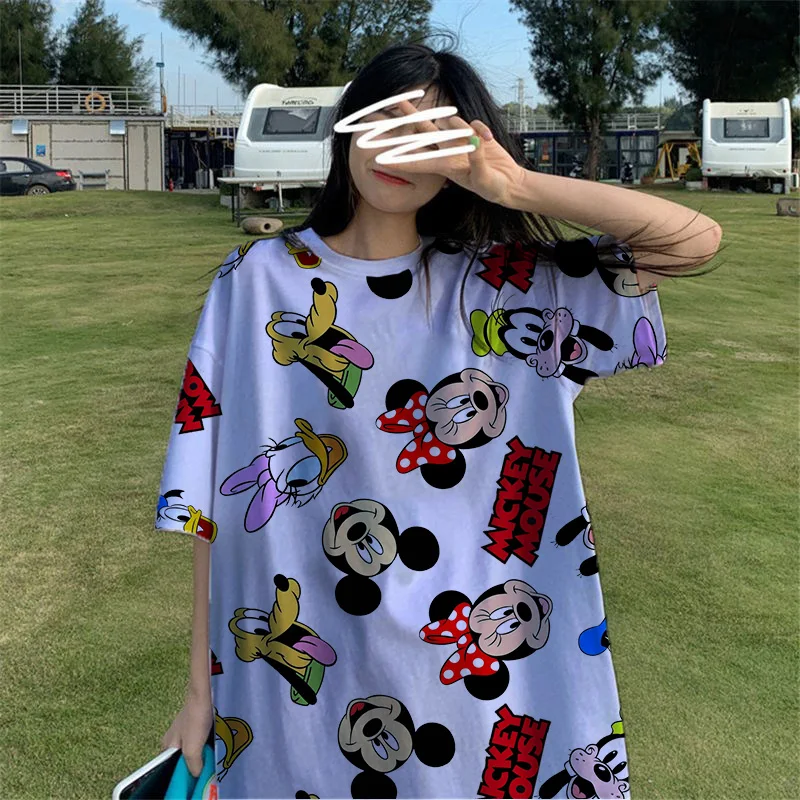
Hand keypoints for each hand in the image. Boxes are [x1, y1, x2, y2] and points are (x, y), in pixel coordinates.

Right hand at [160, 690, 213, 777]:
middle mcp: (171, 740)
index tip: (194, 773)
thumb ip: (193, 765)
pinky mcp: (192, 724)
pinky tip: (210, 744)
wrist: (203, 696)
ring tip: (208, 755)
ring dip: (199, 753)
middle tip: (203, 764)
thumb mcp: (191, 749)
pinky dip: (203, 744)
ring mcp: (182, 731)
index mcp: (166, 747)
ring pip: (190, 749)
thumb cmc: (195, 721)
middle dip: (192, 762)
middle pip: (181, 758)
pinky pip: (196, 740)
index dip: (182, 772)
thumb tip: (197, 774)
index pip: (171, 767)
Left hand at [369, 98, 526, 206]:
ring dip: (453, 124)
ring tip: (465, 133)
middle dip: (408, 116)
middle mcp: (448, 152)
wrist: (507, 183)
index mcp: (446, 166)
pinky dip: (480, 129)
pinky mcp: (474, 134)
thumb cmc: (493, 187)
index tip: (380, 158)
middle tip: (394, 102)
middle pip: (424, 130)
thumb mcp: (485, 178)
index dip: (400, 159)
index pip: (419, 161)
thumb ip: (478, 159)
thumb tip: (473, 139)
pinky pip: (473, 124)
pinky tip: (489, 138)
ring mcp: (459, 141)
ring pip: (449, 122)